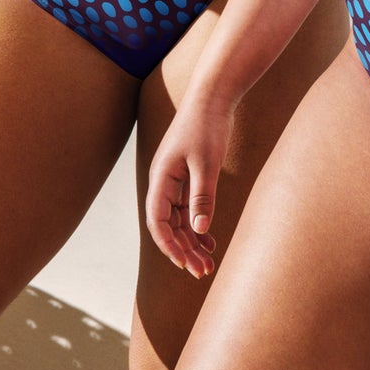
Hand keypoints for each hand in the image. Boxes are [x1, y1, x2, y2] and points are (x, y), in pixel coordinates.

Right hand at [145, 94, 230, 278]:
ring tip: (208, 263)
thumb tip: (198, 231)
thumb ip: (202, 197)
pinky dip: (198, 225)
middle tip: (202, 272)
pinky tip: (209, 240)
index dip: (168, 245)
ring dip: (191, 241)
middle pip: (168, 225)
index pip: (157, 221)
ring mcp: (174, 180)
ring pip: (179, 220)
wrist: (212, 97)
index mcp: (160, 178)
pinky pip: (188, 208)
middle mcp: (163, 182)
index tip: (183, 264)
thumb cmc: (207, 127)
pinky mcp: (187, 176)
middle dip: (184, 250)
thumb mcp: (206, 163)